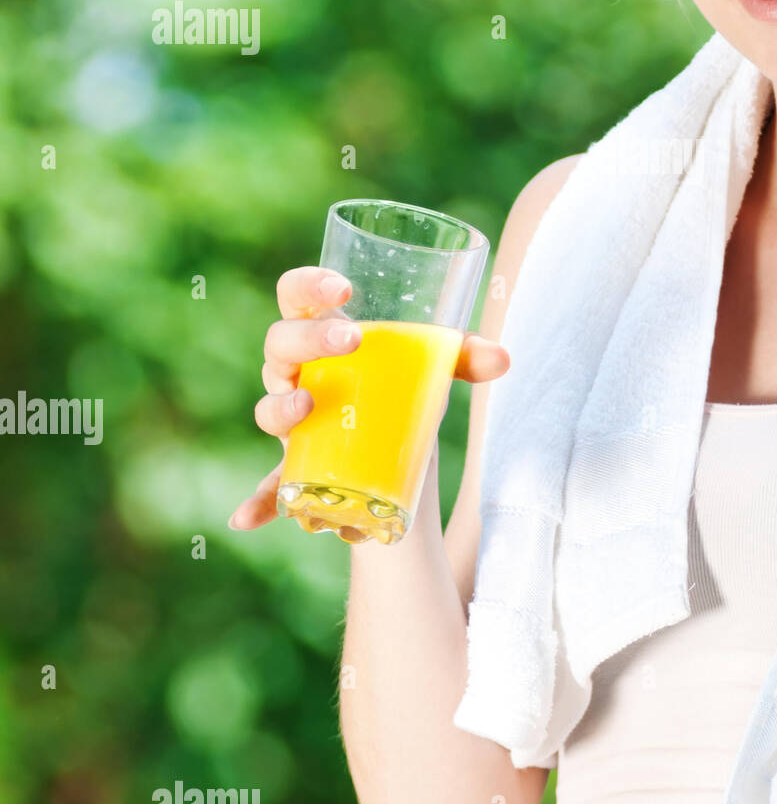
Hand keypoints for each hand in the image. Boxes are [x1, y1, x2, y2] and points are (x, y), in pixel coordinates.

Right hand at [229, 265, 509, 532]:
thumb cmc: (402, 382)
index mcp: (322, 331)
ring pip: (269, 407)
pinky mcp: (297, 462)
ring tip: (306, 409)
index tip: (343, 288)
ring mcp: (293, 417)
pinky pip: (268, 483)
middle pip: (281, 344)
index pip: (296, 294)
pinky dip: (259, 501)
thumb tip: (503, 359)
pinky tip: (247, 518)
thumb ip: (464, 356)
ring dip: (281, 407)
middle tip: (352, 340)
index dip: (308, 284)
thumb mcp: (432, 367)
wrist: (391, 436)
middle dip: (310, 338)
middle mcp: (298, 369)